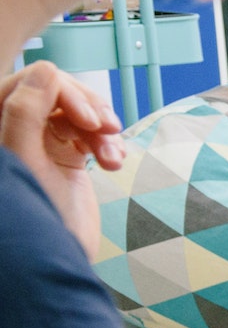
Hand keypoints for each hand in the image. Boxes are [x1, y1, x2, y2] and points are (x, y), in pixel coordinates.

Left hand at [0, 62, 123, 255]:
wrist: (59, 258)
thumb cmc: (35, 219)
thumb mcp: (25, 161)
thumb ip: (26, 111)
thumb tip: (46, 69)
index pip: (28, 84)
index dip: (63, 93)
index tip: (89, 118)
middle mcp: (14, 130)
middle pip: (55, 93)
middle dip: (88, 109)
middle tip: (109, 128)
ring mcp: (40, 143)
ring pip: (77, 112)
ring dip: (103, 129)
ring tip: (113, 157)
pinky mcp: (64, 156)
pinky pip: (89, 132)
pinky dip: (107, 143)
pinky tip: (114, 163)